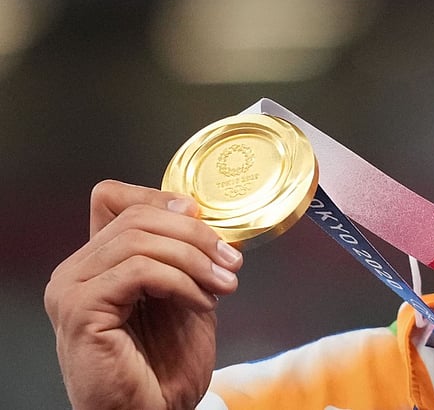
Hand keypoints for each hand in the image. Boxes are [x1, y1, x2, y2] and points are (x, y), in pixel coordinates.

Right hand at [44, 180, 243, 408]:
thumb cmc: (164, 367)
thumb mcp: (181, 294)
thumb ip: (179, 256)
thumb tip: (200, 215)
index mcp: (96, 262)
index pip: (113, 198)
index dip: (160, 197)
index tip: (203, 218)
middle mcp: (76, 270)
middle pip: (135, 216)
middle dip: (195, 234)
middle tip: (231, 260)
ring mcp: (72, 288)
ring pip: (140, 240)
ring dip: (195, 259)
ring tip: (224, 285)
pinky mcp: (81, 309)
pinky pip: (139, 271)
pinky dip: (181, 281)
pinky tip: (202, 303)